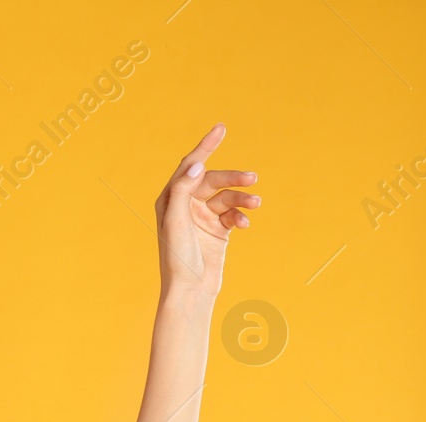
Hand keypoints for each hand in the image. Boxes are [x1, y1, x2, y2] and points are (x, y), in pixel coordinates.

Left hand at [153, 123, 260, 293]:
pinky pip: (234, 213)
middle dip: (233, 178)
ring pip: (227, 196)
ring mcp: (202, 216)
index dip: (205, 146)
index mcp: (169, 199)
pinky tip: (244, 224)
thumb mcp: (175, 221)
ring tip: (256, 203)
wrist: (190, 289)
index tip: (221, 128)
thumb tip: (196, 165)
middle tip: (252, 179)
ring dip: (242, 198)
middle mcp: (185, 205)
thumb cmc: (177, 256)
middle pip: (213, 180)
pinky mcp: (218, 229)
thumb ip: (182, 190)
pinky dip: (241, 215)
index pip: (190, 166)